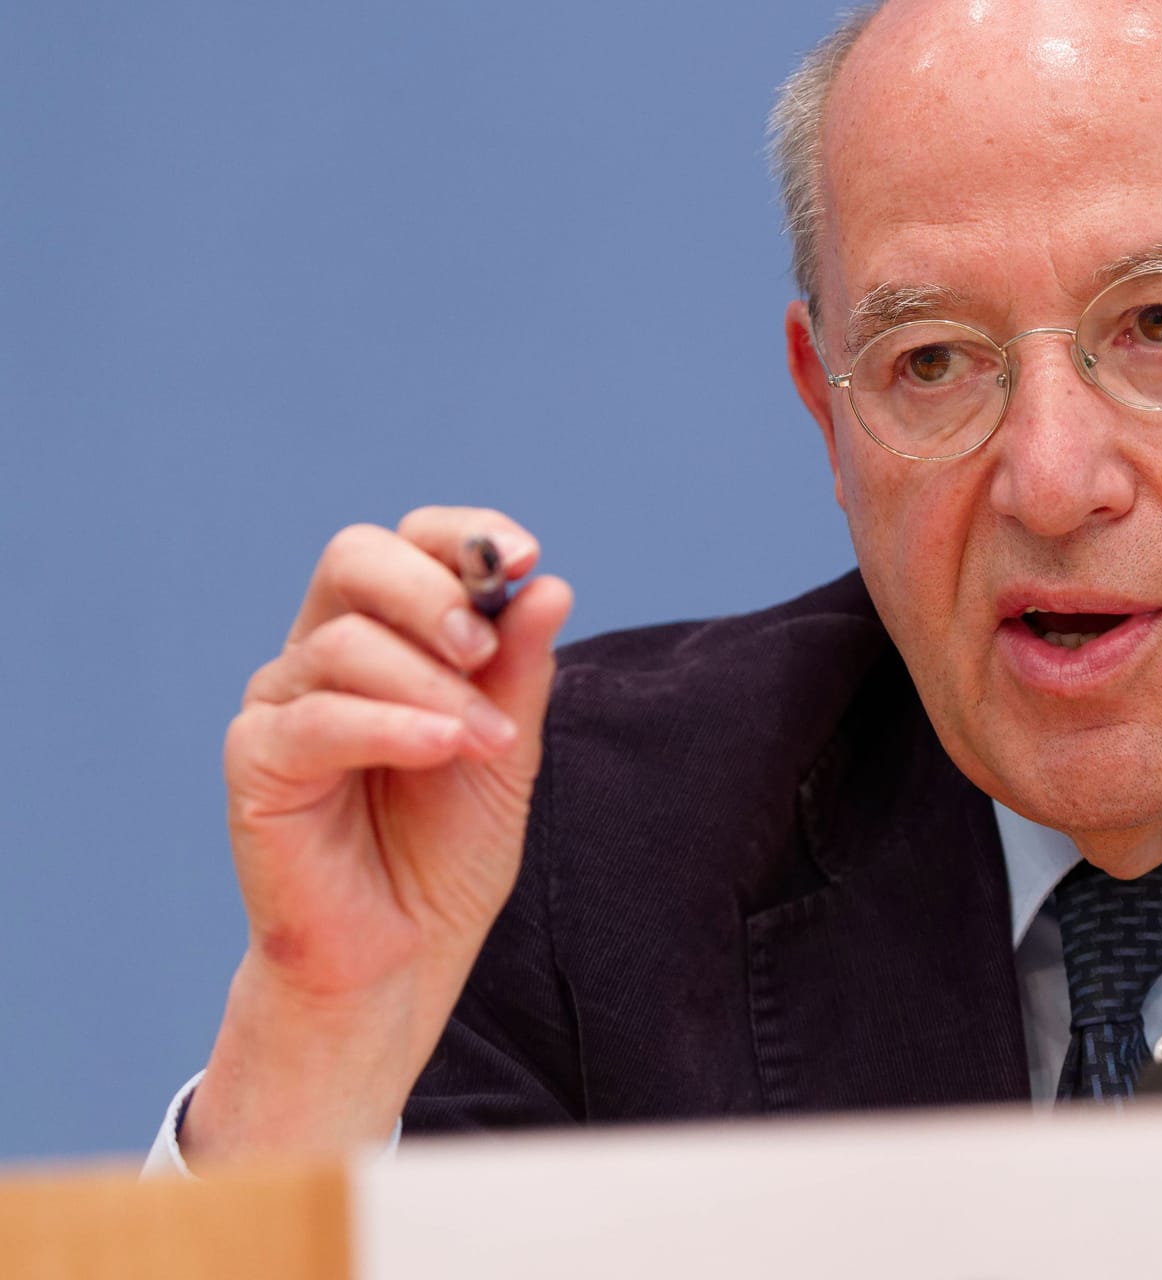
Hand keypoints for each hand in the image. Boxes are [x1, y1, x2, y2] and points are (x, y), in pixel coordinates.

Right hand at [183, 507, 571, 1161]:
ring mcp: (282, 704)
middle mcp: (323, 653)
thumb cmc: (447, 853)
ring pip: (345, 641)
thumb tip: (548, 586)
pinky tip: (445, 748)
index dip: (464, 535)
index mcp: (386, 636)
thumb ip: (520, 671)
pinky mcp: (257, 763)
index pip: (410, 543)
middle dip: (432, 589)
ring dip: (434, 686)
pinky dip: (392, 724)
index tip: (524, 556)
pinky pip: (318, 719)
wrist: (399, 958)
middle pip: (355, 558)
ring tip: (490, 743)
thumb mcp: (507, 752)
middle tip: (485, 648)